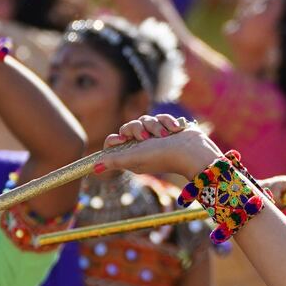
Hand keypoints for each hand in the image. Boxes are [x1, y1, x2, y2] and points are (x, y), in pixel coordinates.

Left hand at [100, 114, 219, 180]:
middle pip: (128, 127)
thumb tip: (93, 168)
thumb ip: (113, 161)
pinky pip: (159, 117)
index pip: (113, 144)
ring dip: (155, 125)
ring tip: (165, 135)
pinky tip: (175, 130)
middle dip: (138, 128)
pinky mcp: (166, 130)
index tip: (122, 139)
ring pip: (144, 120)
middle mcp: (141, 148)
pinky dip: (167, 122)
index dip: (115, 139)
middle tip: (147, 137)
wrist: (193, 150)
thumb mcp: (134, 157)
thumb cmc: (163, 156)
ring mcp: (154, 139)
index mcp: (131, 157)